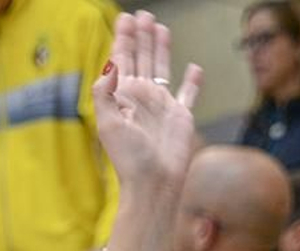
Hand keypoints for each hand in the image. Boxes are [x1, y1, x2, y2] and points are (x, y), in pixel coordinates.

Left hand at [92, 12, 202, 193]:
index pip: (121, 60)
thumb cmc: (129, 160)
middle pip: (141, 58)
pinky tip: (194, 68)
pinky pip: (188, 94)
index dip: (123, 39)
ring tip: (160, 27)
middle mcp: (141, 98)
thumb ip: (105, 93)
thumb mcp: (109, 125)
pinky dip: (192, 81)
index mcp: (122, 97)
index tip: (125, 18)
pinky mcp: (180, 116)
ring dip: (160, 48)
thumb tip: (109, 64)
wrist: (154, 184)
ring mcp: (161, 106)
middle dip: (141, 36)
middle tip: (143, 15)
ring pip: (161, 68)